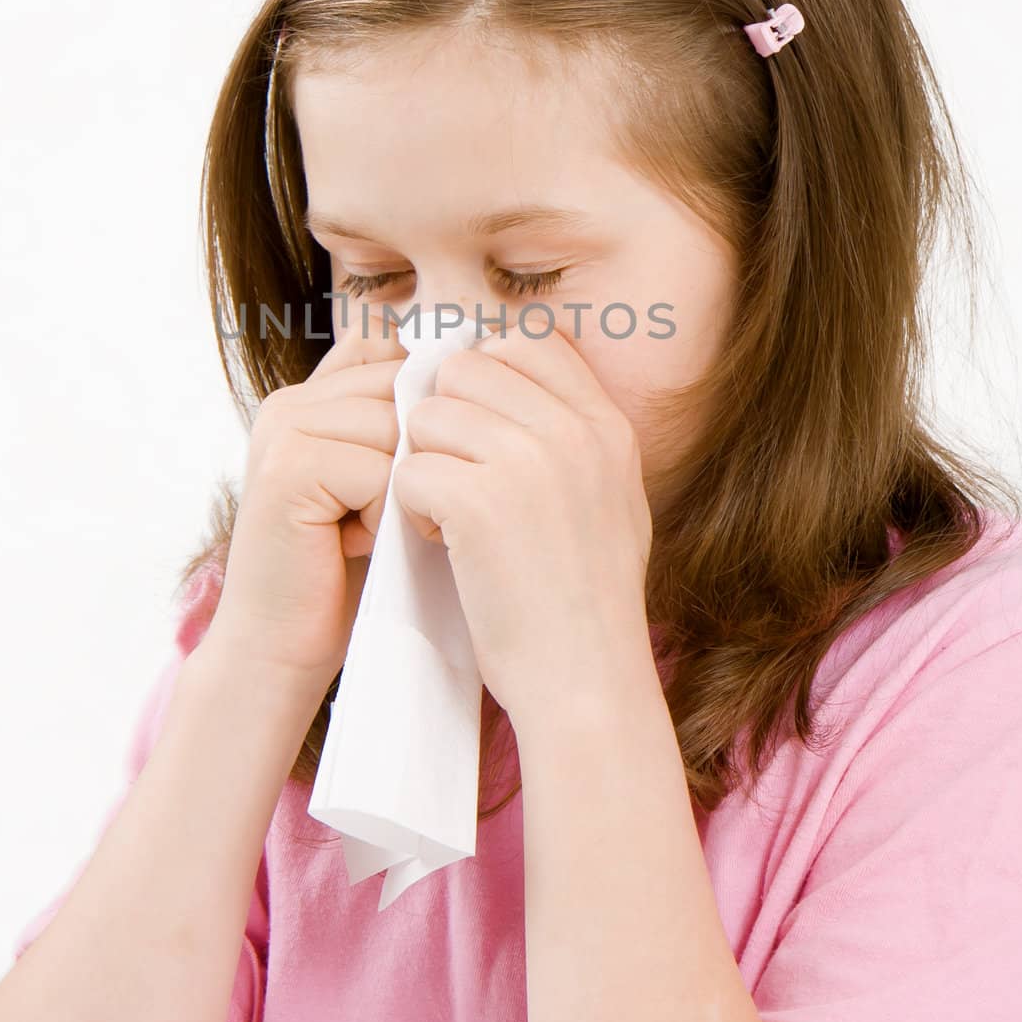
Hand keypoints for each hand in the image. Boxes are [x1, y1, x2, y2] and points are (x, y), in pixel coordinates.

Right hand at [206, 321, 406, 689]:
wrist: (280, 647)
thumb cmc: (346, 570)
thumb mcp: (379, 483)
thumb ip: (399, 427)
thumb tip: (475, 374)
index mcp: (309, 396)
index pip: (389, 349)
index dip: (422, 399)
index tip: (425, 458)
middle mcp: (290, 402)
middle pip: (401, 384)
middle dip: (417, 450)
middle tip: (386, 510)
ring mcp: (283, 431)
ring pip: (396, 425)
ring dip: (403, 485)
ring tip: (370, 528)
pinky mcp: (288, 469)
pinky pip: (378, 468)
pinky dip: (385, 514)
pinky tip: (359, 544)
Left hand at [392, 324, 655, 723]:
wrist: (586, 682)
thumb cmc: (586, 602)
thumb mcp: (612, 498)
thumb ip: (572, 434)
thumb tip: (504, 371)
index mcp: (607, 425)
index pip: (529, 339)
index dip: (486, 374)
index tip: (477, 427)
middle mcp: (573, 431)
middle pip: (465, 368)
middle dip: (444, 419)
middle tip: (457, 478)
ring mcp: (527, 462)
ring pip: (428, 416)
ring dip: (426, 465)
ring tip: (452, 519)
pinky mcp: (478, 502)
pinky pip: (410, 470)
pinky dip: (412, 510)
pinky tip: (445, 545)